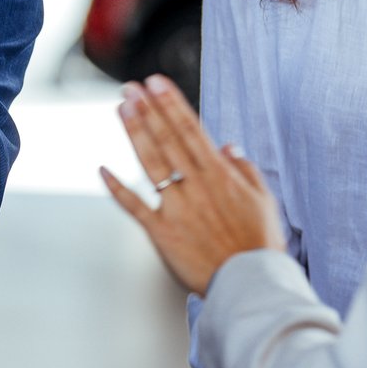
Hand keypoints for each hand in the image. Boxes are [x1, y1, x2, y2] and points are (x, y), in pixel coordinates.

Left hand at [101, 74, 284, 293]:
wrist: (251, 284)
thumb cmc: (260, 245)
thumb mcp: (263, 201)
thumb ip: (246, 170)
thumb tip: (229, 146)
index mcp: (220, 174)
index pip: (191, 129)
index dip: (172, 104)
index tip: (157, 83)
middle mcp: (196, 185)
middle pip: (167, 139)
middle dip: (148, 110)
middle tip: (131, 87)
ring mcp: (177, 207)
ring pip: (151, 163)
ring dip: (135, 133)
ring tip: (122, 109)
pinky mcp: (162, 232)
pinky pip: (135, 207)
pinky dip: (117, 189)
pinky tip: (102, 170)